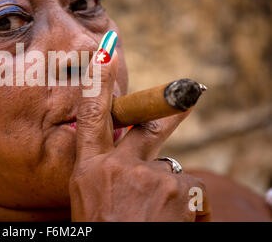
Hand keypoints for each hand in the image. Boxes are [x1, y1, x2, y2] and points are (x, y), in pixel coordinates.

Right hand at [70, 50, 210, 220]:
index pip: (91, 118)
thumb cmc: (103, 231)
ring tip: (159, 216)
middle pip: (147, 125)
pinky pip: (188, 190)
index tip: (104, 55)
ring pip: (169, 169)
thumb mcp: (91, 202)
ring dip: (168, 189)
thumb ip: (104, 175)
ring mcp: (148, 176)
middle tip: (188, 91)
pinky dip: (185, 207)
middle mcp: (117, 167)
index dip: (98, 85)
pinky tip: (172, 224)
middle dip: (169, 107)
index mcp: (89, 172)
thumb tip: (123, 159)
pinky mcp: (175, 189)